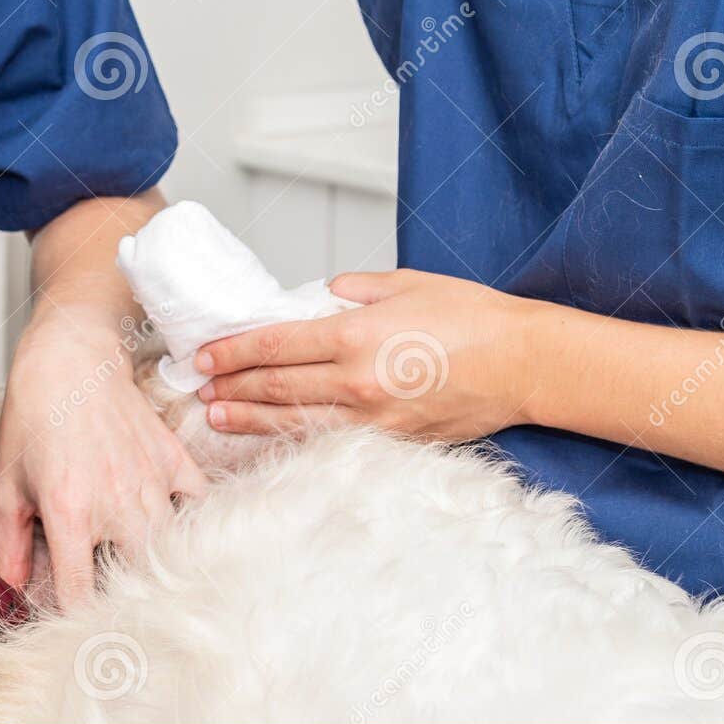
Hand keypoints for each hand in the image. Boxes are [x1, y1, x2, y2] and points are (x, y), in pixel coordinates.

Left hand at [0, 311, 208, 606]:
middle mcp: (116, 504)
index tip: (76, 631)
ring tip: (147, 577)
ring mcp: (151, 483)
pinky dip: (192, 523)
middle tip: (117, 608)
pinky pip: (199, 507)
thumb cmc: (33, 419)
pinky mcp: (173, 462)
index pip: (80, 594)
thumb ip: (11, 543)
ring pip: (170, 550)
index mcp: (70, 513)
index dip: (76, 621)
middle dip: (126, 602)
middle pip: (136, 581)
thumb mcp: (6, 484)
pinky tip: (177, 531)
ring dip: (158, 567)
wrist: (70, 361)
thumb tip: (13, 588)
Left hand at [194, 269, 538, 441]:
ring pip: (295, 420)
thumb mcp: (407, 284)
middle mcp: (357, 380)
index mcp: (355, 334)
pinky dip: (294, 438)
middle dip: (231, 387)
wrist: (525, 364)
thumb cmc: (472, 318)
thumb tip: (323, 292)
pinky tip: (271, 436)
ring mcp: (374, 417)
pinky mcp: (392, 439)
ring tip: (217, 417)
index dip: (232, 351)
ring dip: (250, 419)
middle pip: (276, 386)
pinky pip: (331, 439)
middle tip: (198, 389)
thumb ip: (356, 288)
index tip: (203, 356)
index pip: (275, 345)